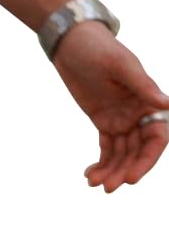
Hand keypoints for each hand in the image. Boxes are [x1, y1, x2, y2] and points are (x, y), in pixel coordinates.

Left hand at [52, 21, 168, 191]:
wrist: (73, 44)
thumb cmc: (99, 48)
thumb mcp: (121, 65)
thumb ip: (143, 86)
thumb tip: (168, 104)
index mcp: (149, 100)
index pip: (156, 137)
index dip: (146, 159)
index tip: (130, 177)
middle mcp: (139, 112)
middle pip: (138, 150)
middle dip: (124, 170)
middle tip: (108, 188)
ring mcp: (122, 119)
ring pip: (121, 153)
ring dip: (110, 170)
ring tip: (94, 184)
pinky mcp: (105, 122)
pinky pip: (106, 149)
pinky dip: (100, 163)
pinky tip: (89, 176)